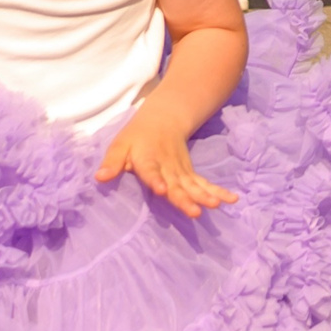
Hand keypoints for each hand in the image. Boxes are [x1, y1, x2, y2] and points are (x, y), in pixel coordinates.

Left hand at [95, 112, 237, 219]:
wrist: (164, 118)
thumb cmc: (137, 136)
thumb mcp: (120, 145)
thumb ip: (112, 162)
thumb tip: (99, 178)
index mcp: (148, 159)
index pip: (151, 171)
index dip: (156, 180)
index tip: (163, 190)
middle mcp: (168, 166)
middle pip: (177, 184)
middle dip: (186, 198)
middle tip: (196, 212)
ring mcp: (181, 170)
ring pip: (194, 185)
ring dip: (205, 195)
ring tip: (215, 206)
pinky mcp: (189, 173)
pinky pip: (204, 184)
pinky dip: (218, 191)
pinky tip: (232, 200)